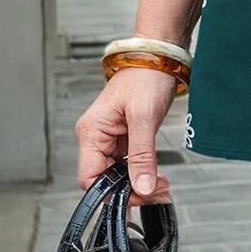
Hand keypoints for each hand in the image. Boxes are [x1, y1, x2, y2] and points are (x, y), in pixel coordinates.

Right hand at [74, 67, 178, 212]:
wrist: (160, 55)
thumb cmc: (146, 75)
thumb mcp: (144, 117)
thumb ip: (142, 155)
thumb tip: (142, 187)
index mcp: (91, 131)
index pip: (90, 178)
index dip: (113, 193)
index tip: (138, 196)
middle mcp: (96, 136)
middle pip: (105, 179)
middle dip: (130, 190)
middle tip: (156, 191)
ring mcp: (110, 137)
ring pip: (118, 174)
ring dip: (138, 183)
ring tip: (159, 185)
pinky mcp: (124, 135)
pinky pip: (128, 163)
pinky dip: (142, 171)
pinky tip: (155, 175)